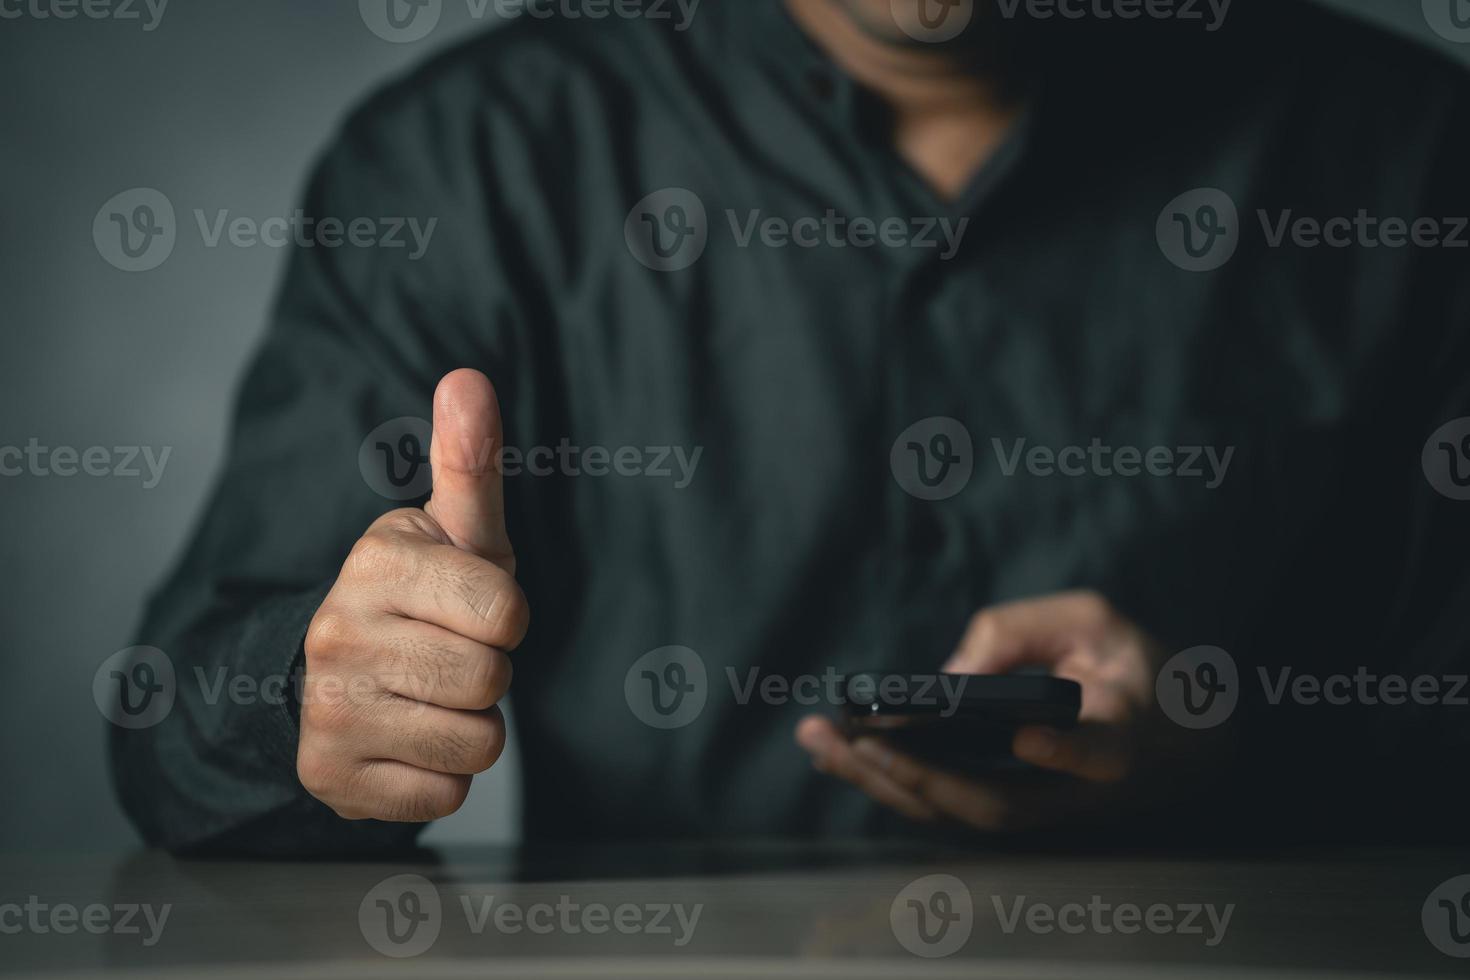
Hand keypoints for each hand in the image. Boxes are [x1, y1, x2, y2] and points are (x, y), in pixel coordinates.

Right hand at [297, 369, 528, 821]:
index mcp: (376, 564)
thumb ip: (468, 461)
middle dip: (488, 673)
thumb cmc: (421, 594)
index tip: (472, 609)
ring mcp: (327, 710)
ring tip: (429, 696)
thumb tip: (469, 378)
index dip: (505, 617)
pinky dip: (440, 776)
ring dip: (470, 727)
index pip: (506, 612)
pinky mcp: (328, 776)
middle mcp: (338, 634)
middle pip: (491, 681)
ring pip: (475, 744)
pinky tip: (406, 739)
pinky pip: (444, 796)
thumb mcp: (451, 530)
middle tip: (448, 655)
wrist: (331, 675)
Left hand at [796, 591, 1192, 831]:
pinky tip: (839, 752)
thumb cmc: (1133, 668)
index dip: (1064, 752)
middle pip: (992, 802)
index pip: (1099, 754)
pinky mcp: (1014, 810)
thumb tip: (948, 679)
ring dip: (881, 782)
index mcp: (1120, 738)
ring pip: (956, 814)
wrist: (1175, 740)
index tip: (1028, 735)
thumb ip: (1024, 631)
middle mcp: (1077, 792)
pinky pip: (946, 806)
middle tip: (844, 737)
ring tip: (818, 740)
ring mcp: (1042, 811)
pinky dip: (889, 781)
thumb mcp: (1096, 621)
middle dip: (912, 773)